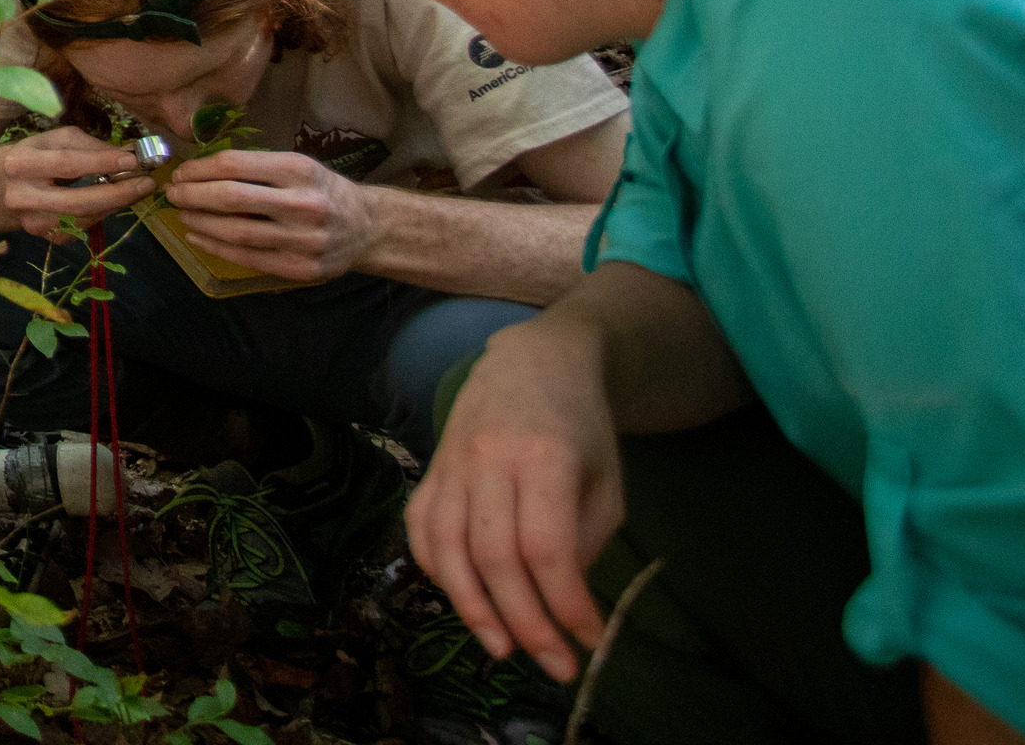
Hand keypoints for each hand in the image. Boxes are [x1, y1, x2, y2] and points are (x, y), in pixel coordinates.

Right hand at [0, 126, 162, 236]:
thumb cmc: (34, 156)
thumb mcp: (56, 140)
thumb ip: (90, 146)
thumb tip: (130, 153)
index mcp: (21, 164)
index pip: (66, 164)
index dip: (101, 163)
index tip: (133, 160)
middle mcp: (21, 197)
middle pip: (77, 201)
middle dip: (117, 193)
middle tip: (146, 183)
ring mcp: (32, 222)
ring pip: (84, 219)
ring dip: (115, 204)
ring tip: (137, 190)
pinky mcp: (45, 237)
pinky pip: (83, 227)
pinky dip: (103, 214)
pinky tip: (114, 201)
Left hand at [162, 149, 378, 281]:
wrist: (369, 228)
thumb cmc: (324, 190)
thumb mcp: (299, 166)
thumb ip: (258, 167)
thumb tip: (201, 169)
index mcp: (299, 171)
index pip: (234, 165)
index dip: (199, 169)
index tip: (181, 172)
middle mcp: (302, 204)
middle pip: (231, 198)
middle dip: (193, 195)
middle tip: (173, 193)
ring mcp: (302, 240)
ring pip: (236, 232)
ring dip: (200, 222)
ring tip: (183, 214)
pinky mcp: (299, 268)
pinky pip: (247, 258)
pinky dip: (216, 246)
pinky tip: (199, 236)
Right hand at [406, 321, 620, 680]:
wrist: (534, 360)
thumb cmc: (582, 426)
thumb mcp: (605, 481)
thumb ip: (581, 540)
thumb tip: (556, 601)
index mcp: (545, 456)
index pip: (545, 548)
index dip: (566, 605)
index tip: (588, 641)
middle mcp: (489, 458)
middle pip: (493, 555)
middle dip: (523, 621)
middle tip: (551, 664)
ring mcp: (451, 460)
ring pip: (445, 544)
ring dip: (470, 606)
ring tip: (500, 646)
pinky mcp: (431, 466)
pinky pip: (419, 525)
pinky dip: (435, 568)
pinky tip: (460, 596)